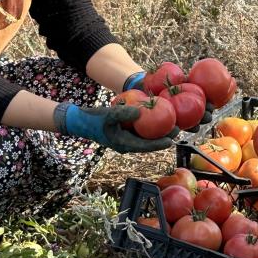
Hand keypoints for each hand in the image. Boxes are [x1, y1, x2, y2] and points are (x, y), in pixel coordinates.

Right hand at [55, 103, 178, 151]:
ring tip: (173, 123)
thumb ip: (124, 113)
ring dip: (159, 131)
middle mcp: (127, 144)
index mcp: (124, 144)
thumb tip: (140, 112)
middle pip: (149, 142)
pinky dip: (149, 125)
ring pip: (146, 136)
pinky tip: (158, 116)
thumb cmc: (92, 119)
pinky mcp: (124, 132)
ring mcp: (125, 138)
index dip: (160, 143)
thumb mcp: (108, 114)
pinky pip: (140, 130)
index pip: (146, 146)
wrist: (79, 121)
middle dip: (164, 136)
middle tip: (178, 128)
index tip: (172, 139)